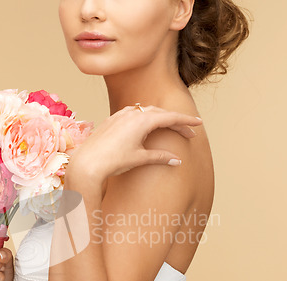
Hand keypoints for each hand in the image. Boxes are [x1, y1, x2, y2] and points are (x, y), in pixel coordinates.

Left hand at [67, 105, 202, 179]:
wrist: (87, 163)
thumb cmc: (113, 161)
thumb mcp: (140, 159)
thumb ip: (160, 157)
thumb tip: (177, 160)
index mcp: (142, 120)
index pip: (170, 118)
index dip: (186, 121)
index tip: (199, 123)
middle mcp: (131, 113)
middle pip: (160, 113)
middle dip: (175, 121)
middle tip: (188, 131)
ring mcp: (120, 115)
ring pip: (145, 111)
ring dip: (160, 117)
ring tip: (170, 126)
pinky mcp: (111, 120)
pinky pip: (132, 114)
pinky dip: (144, 117)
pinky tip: (145, 125)